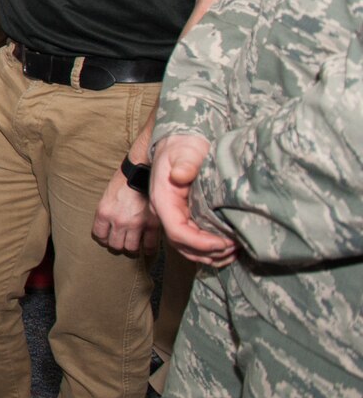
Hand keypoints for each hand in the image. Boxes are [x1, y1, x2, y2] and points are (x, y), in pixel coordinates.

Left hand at [92, 176, 159, 255]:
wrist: (143, 169)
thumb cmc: (124, 180)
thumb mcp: (108, 196)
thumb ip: (108, 213)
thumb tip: (111, 228)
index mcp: (104, 212)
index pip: (99, 236)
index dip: (103, 239)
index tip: (108, 239)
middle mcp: (118, 221)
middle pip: (114, 246)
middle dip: (117, 246)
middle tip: (122, 243)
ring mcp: (136, 224)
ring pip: (130, 249)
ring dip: (132, 249)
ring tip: (134, 245)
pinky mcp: (152, 224)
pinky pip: (149, 246)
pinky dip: (148, 250)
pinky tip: (147, 248)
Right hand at [153, 134, 236, 266]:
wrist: (180, 142)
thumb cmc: (182, 146)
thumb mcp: (184, 151)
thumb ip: (184, 164)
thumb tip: (180, 176)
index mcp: (163, 199)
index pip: (177, 231)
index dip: (200, 243)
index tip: (224, 242)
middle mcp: (165, 212)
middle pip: (181, 245)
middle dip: (207, 252)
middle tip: (234, 248)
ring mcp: (173, 216)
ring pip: (186, 247)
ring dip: (209, 255)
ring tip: (232, 253)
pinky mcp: (183, 217)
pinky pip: (192, 241)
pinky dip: (208, 250)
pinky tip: (226, 249)